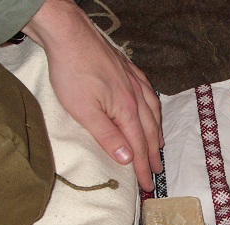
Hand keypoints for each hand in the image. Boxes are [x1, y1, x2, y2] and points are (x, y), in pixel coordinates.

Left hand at [22, 0, 163, 190]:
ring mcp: (135, 83)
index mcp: (127, 112)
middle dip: (153, 155)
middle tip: (156, 171)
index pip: (138, 147)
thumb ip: (108, 136)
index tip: (148, 185)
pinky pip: (150, 94)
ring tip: (159, 146)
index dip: (142, 168)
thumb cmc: (73, 72)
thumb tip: (128, 158)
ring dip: (157, 133)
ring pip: (154, 114)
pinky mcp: (129, 70)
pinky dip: (155, 109)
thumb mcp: (85, 111)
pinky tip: (153, 109)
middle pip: (149, 133)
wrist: (70, 35)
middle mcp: (137, 98)